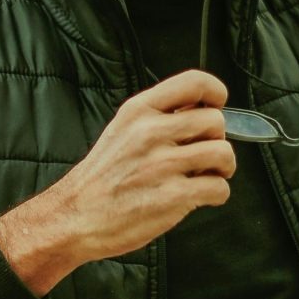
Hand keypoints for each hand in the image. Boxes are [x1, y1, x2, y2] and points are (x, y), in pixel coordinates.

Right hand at [0, 69, 234, 293]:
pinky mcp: (172, 197)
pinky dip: (217, 194)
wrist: (75, 217)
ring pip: (223, 153)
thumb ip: (159, 116)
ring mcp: (162, 165)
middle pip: (215, 120)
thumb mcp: (123, 129)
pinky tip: (199, 196)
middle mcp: (151, 132)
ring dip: (223, 167)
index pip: (194, 82)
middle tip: (205, 153)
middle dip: (217, 138)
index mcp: (139, 110)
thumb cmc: (102, 176)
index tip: (217, 105)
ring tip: (207, 174)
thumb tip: (202, 109)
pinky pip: (219, 188)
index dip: (215, 92)